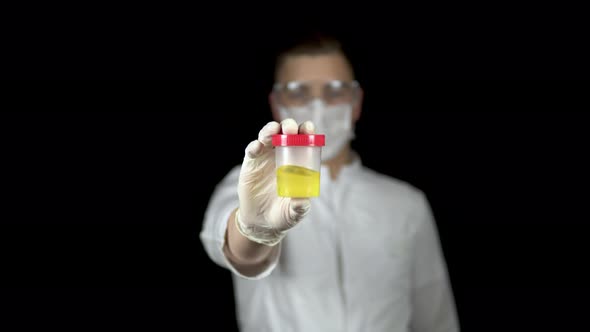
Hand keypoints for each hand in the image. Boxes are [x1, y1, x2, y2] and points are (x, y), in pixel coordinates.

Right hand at [235, 118, 314, 245]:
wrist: (261, 222)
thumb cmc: (283, 213)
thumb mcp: (294, 213)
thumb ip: (299, 208)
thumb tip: (302, 202)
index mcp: (298, 160)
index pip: (304, 139)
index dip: (306, 130)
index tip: (309, 129)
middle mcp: (282, 154)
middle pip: (285, 132)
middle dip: (288, 126)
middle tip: (290, 130)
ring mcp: (265, 157)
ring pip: (267, 135)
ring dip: (269, 130)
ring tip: (272, 132)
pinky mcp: (251, 164)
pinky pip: (252, 150)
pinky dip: (254, 146)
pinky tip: (257, 148)